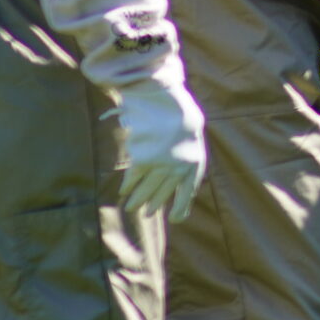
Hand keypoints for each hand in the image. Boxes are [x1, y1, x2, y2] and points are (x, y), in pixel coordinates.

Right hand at [117, 76, 206, 221]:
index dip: (182, 207)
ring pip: (147, 189)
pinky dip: (128, 186)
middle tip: (147, 213)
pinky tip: (124, 191)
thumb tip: (180, 181)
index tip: (176, 219)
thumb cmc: (181, 119)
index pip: (188, 192)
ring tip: (132, 207)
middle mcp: (178, 168)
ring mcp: (160, 165)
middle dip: (154, 204)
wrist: (167, 100)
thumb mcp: (192, 139)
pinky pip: (133, 178)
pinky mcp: (143, 160)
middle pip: (163, 193)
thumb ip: (187, 160)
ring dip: (138, 200)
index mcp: (194, 162)